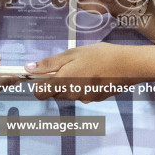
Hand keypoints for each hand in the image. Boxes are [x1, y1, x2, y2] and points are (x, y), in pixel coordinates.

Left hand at [26, 42, 141, 102]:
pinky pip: (83, 95)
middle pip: (55, 94)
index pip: (40, 94)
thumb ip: (49, 64)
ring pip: (70, 94)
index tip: (45, 75)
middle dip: (58, 82)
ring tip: (85, 68)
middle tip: (71, 66)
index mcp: (63, 82)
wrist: (127, 66)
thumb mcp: (71, 54)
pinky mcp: (95, 99)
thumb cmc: (98, 56)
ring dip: (72, 84)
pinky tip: (95, 75)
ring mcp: (84, 99)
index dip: (39, 84)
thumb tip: (28, 68)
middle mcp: (72, 95)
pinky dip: (85, 87)